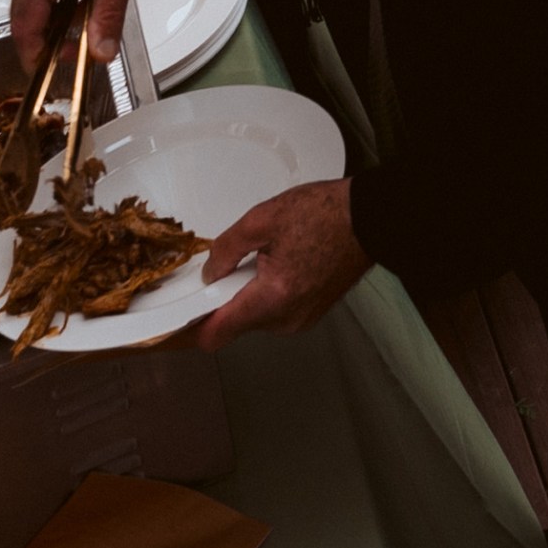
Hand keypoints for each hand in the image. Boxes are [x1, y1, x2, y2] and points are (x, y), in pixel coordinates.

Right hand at [11, 0, 167, 67]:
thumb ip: (108, 16)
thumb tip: (101, 54)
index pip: (25, 26)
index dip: (36, 55)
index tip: (52, 72)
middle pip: (26, 18)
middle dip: (50, 40)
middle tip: (81, 53)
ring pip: (36, 4)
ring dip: (58, 21)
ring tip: (90, 24)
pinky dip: (61, 3)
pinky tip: (86, 4)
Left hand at [197, 179, 368, 352]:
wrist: (373, 217)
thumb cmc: (329, 214)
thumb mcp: (264, 218)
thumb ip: (226, 248)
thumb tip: (210, 271)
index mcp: (272, 297)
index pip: (216, 334)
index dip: (189, 331)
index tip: (174, 323)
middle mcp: (287, 318)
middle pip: (235, 324)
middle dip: (227, 296)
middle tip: (236, 262)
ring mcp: (301, 319)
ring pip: (255, 317)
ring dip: (250, 293)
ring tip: (270, 255)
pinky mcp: (311, 312)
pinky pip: (275, 311)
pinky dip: (270, 292)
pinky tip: (284, 262)